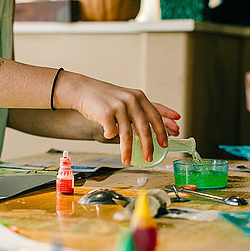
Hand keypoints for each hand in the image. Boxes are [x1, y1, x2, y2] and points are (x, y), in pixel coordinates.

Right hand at [54, 72, 180, 164]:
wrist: (83, 90)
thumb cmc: (105, 99)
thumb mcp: (125, 99)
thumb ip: (137, 112)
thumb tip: (149, 134)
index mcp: (139, 97)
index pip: (155, 116)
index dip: (162, 131)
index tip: (166, 143)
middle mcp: (131, 100)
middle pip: (144, 128)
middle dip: (148, 146)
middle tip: (149, 158)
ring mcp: (119, 106)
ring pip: (127, 135)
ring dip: (127, 151)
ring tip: (127, 160)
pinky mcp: (106, 113)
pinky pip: (111, 132)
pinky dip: (109, 135)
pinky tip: (106, 132)